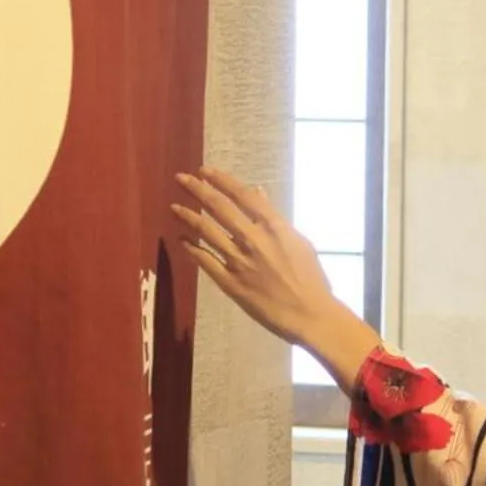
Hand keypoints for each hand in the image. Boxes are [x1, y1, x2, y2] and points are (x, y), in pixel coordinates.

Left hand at [171, 166, 380, 386]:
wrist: (309, 314)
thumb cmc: (310, 278)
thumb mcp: (298, 241)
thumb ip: (274, 218)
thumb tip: (257, 192)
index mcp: (274, 227)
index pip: (242, 195)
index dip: (221, 180)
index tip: (205, 171)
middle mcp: (253, 239)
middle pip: (219, 208)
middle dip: (198, 190)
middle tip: (181, 178)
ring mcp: (239, 261)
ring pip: (207, 232)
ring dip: (188, 216)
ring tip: (174, 206)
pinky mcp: (230, 283)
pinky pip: (205, 261)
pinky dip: (191, 248)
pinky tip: (182, 239)